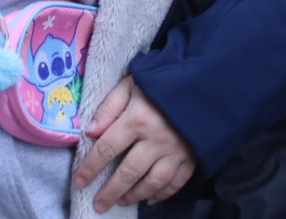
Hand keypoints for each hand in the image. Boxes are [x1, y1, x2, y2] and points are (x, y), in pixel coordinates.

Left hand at [73, 76, 195, 211]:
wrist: (205, 82)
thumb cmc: (163, 81)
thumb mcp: (132, 84)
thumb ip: (110, 106)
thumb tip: (90, 131)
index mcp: (137, 119)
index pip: (107, 148)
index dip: (91, 167)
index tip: (79, 181)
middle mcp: (156, 140)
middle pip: (128, 172)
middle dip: (110, 191)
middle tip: (98, 205)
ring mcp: (175, 152)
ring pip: (152, 182)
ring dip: (134, 195)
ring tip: (121, 201)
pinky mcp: (192, 157)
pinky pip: (175, 183)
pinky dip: (162, 194)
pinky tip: (150, 198)